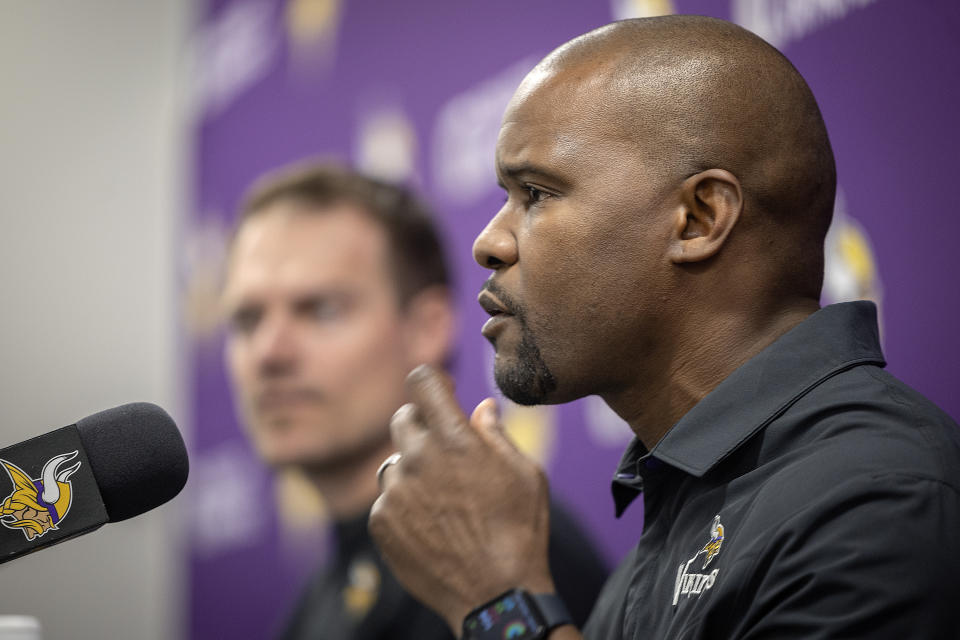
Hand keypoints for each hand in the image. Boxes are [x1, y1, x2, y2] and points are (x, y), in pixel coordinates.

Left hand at [369, 365, 555, 632]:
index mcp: (455, 438)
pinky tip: (431, 526)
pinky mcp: (381, 522)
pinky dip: (405, 505)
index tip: (442, 393)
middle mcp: (418, 459)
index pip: (422, 381)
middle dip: (423, 426)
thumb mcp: (526, 474)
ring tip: (444, 500)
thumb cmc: (520, 532)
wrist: (495, 597)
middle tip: (446, 451)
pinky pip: (387, 499)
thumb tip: (481, 408)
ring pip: (395, 462)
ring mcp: (396, 492)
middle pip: (403, 418)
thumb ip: (497, 434)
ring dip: (413, 469)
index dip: (432, 382)